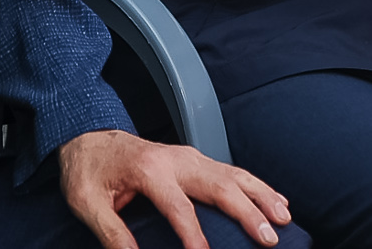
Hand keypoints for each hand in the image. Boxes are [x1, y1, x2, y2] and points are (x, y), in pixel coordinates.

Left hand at [60, 129, 291, 248]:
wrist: (87, 134)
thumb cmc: (87, 170)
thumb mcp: (88, 203)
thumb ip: (111, 233)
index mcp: (149, 170)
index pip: (178, 207)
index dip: (193, 236)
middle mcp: (176, 160)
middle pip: (219, 186)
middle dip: (248, 212)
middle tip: (269, 237)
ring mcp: (189, 156)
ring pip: (233, 174)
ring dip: (262, 195)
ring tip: (285, 216)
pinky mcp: (195, 159)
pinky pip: (231, 171)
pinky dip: (256, 185)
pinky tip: (276, 199)